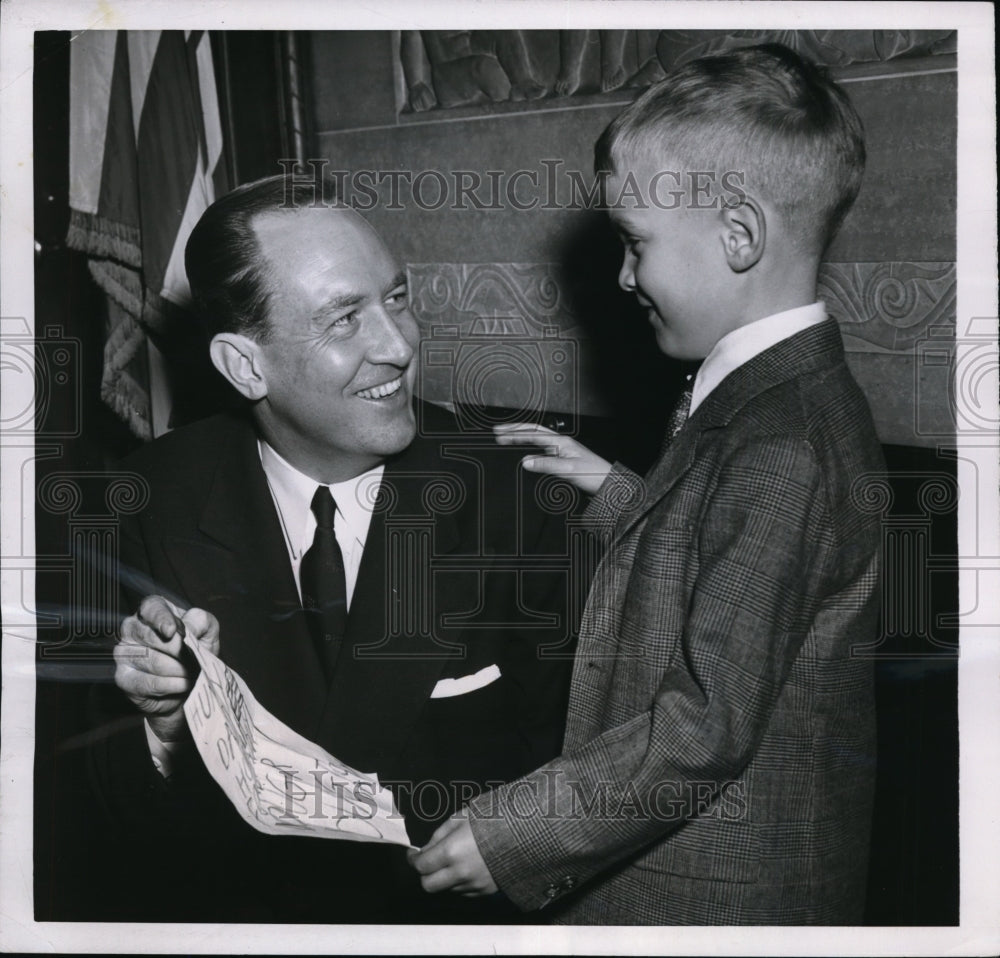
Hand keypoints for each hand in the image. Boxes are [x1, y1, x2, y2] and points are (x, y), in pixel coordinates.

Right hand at [114, 596, 219, 743]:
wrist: (191, 683)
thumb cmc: (196, 649)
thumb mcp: (207, 630)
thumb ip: (200, 622)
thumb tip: (188, 628)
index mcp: (153, 610)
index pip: (151, 608)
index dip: (161, 619)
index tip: (172, 631)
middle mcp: (133, 628)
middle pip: (151, 636)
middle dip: (178, 650)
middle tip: (194, 659)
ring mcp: (124, 654)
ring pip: (152, 661)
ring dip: (179, 670)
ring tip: (192, 672)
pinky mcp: (124, 679)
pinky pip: (147, 683)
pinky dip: (170, 685)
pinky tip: (182, 684)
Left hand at [407, 809, 497, 896]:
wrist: (523, 833)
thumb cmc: (491, 820)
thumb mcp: (461, 818)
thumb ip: (439, 835)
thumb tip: (426, 849)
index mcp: (452, 851)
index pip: (421, 865)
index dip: (414, 860)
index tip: (414, 854)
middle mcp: (460, 872)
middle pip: (429, 885)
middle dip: (425, 874)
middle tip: (429, 862)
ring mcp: (473, 884)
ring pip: (446, 889)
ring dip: (444, 877)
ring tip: (455, 860)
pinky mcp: (485, 891)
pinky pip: (463, 891)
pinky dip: (460, 882)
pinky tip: (468, 866)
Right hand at [493, 423, 612, 495]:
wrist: (608, 485)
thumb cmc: (594, 474)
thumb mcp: (568, 469)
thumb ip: (546, 465)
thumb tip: (525, 461)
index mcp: (561, 442)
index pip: (533, 433)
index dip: (515, 432)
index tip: (499, 433)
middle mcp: (561, 445)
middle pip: (534, 433)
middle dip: (515, 431)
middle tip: (498, 432)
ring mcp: (562, 452)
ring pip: (537, 442)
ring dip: (522, 440)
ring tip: (507, 440)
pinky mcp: (564, 462)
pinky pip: (542, 453)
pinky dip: (530, 451)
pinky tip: (526, 456)